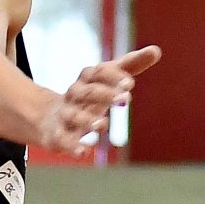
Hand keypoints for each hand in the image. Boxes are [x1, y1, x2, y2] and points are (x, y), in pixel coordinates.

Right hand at [35, 46, 161, 155]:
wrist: (48, 117)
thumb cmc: (87, 96)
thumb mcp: (106, 79)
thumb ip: (130, 65)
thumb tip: (157, 50)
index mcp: (87, 79)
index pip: (100, 72)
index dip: (114, 76)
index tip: (130, 82)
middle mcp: (74, 94)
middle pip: (88, 92)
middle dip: (105, 94)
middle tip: (126, 99)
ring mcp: (65, 114)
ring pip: (74, 115)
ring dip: (87, 119)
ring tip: (103, 125)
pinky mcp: (57, 135)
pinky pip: (63, 139)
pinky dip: (72, 145)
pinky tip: (83, 152)